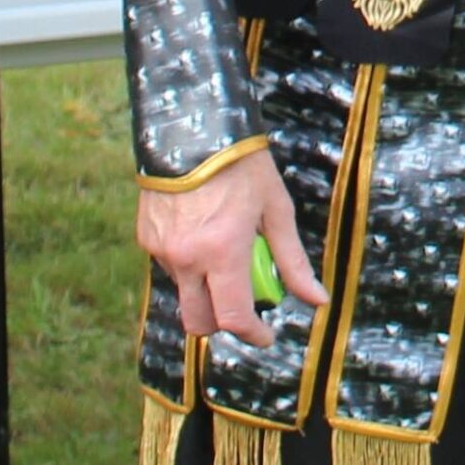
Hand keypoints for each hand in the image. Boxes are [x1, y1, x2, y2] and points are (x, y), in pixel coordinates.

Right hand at [137, 146, 327, 348]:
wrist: (193, 129)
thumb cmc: (243, 167)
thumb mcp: (277, 211)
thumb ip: (293, 261)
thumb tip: (317, 300)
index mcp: (223, 253)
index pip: (234, 318)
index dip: (254, 335)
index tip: (267, 335)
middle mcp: (187, 258)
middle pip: (199, 322)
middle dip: (224, 324)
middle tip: (247, 303)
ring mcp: (162, 250)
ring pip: (184, 294)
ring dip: (206, 290)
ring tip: (228, 252)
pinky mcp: (147, 239)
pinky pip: (169, 269)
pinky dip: (190, 266)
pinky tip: (205, 236)